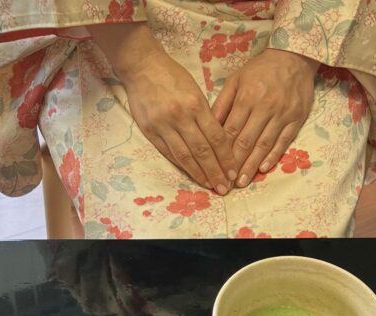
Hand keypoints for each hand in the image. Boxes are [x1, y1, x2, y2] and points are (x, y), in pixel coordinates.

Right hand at [88, 23, 236, 193]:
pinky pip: (168, 152)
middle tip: (224, 188)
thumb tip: (217, 140)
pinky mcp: (149, 130)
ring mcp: (163, 125)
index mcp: (196, 104)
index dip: (226, 157)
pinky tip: (190, 174)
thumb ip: (205, 113)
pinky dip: (181, 165)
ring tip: (209, 186)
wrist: (142, 66)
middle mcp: (180, 116)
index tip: (233, 172)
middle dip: (215, 171)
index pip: (216, 137)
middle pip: (202, 150)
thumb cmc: (172, 76)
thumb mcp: (194, 89)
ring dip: (199, 174)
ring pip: (185, 155)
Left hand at [212, 49, 318, 187]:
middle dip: (236, 163)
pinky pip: (284, 141)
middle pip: (247, 141)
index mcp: (247, 98)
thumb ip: (222, 104)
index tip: (214, 166)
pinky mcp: (297, 119)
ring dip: (253, 165)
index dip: (222, 151)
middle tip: (227, 182)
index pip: (232, 130)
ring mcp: (283, 114)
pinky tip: (264, 168)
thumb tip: (209, 127)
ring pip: (265, 144)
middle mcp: (265, 108)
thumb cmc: (260, 70)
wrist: (294, 57)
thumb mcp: (236, 80)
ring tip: (243, 181)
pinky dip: (274, 155)